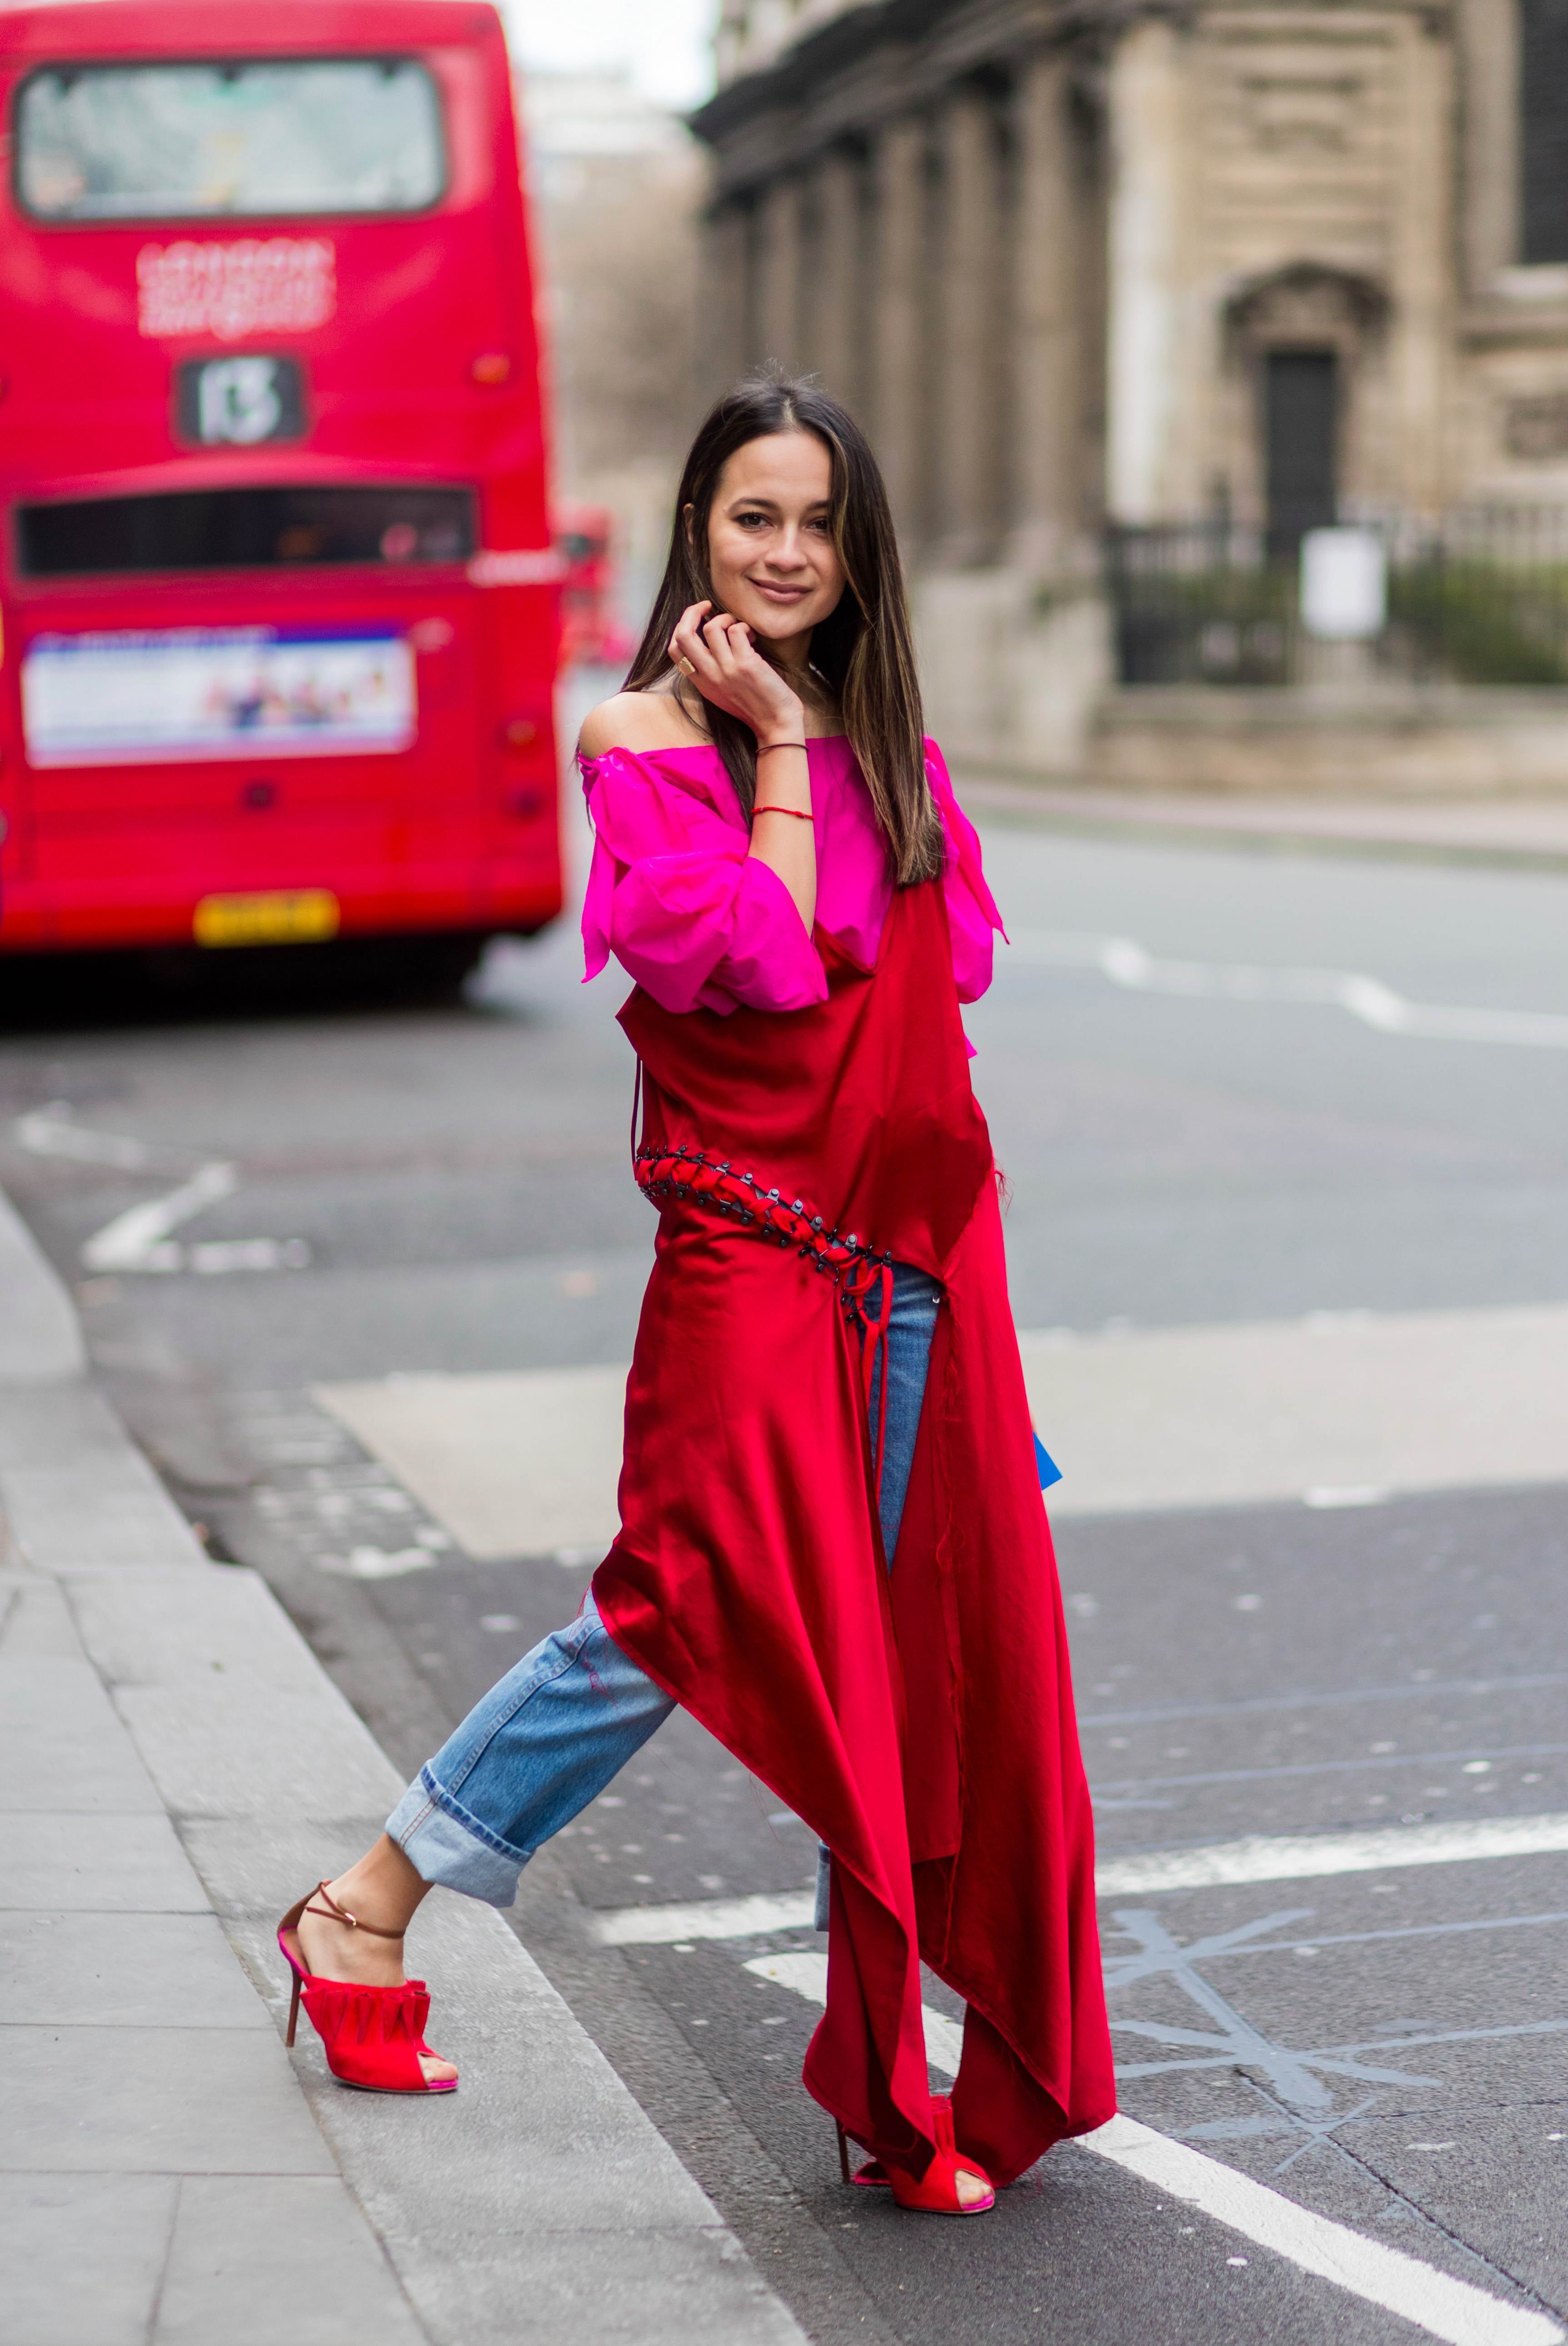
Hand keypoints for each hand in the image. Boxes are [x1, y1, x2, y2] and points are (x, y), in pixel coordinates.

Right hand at [669, 601, 804, 745]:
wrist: (775, 724)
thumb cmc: (753, 707)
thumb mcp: (721, 692)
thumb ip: (710, 672)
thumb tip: (708, 641)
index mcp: (701, 682)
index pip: (674, 650)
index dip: (680, 627)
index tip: (695, 620)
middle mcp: (709, 675)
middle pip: (684, 634)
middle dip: (693, 611)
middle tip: (707, 606)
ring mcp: (726, 669)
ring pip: (712, 626)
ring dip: (727, 618)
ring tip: (740, 628)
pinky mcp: (746, 664)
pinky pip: (737, 630)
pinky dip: (745, 627)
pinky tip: (753, 638)